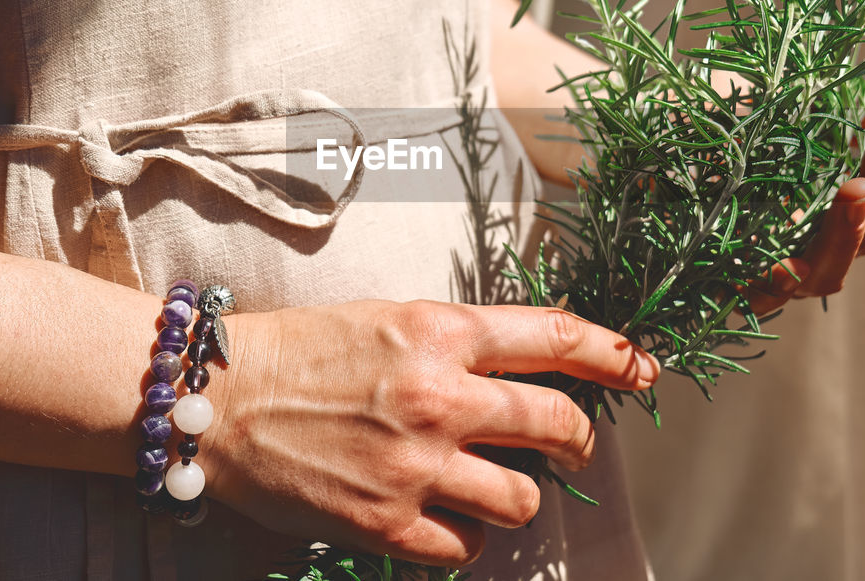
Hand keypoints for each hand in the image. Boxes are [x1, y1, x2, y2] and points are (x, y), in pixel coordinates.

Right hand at [200, 300, 659, 565]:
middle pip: (557, 425)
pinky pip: (468, 547)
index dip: (612, 354)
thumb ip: (460, 340)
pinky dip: (468, 536)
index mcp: (440, 333)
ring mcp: (415, 465)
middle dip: (579, 439)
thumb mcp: (389, 318)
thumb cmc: (304, 350)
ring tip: (496, 489)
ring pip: (523, 499)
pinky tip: (445, 518)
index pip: (554, 338)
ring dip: (522, 497)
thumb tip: (525, 366)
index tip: (641, 368)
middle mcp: (439, 396)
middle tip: (573, 446)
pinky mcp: (387, 522)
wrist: (223, 399)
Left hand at [746, 104, 864, 312]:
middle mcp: (839, 243)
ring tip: (856, 189)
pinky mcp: (743, 280)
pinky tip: (785, 267)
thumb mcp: (827, 106)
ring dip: (848, 230)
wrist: (696, 149)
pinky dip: (774, 287)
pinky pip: (762, 297)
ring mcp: (796, 266)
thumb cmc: (773, 128)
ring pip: (833, 268)